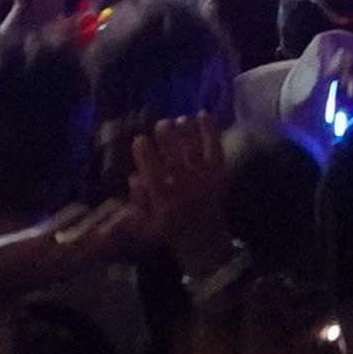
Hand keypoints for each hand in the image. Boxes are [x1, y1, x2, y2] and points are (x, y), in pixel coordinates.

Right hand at [124, 116, 233, 279]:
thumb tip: (134, 177)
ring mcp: (204, 182)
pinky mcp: (218, 175)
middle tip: (161, 123)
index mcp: (164, 203)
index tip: (139, 139)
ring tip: (179, 119)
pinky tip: (203, 114)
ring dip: (188, 134)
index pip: (153, 176)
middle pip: (176, 161)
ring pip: (195, 154)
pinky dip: (211, 132)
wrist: (202, 239)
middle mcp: (185, 191)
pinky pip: (216, 150)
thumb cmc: (167, 229)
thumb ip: (137, 202)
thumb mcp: (144, 225)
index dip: (146, 156)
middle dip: (168, 140)